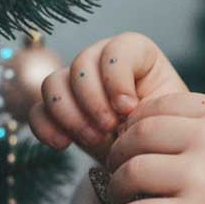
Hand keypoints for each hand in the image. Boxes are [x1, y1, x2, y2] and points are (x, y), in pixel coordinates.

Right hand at [28, 32, 188, 165]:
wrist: (149, 155)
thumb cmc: (164, 129)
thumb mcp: (167, 114)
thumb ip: (150, 105)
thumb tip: (123, 110)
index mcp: (137, 54)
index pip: (117, 49)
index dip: (117, 78)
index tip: (129, 108)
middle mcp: (102, 61)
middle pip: (81, 64)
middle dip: (93, 100)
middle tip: (109, 128)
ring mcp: (76, 83)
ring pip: (53, 83)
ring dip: (70, 114)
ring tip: (94, 139)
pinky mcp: (58, 109)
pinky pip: (37, 110)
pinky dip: (46, 127)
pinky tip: (63, 144)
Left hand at [103, 91, 204, 203]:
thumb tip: (146, 133)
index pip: (159, 106)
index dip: (136, 125)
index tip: (133, 142)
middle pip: (137, 136)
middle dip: (119, 155)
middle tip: (118, 172)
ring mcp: (199, 178)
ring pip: (130, 173)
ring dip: (118, 189)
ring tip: (126, 200)